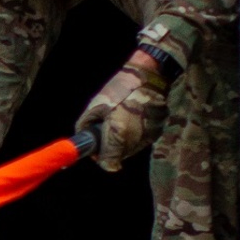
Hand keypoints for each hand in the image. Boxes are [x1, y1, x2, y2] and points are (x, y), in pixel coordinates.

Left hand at [79, 51, 170, 172]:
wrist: (149, 78)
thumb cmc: (119, 90)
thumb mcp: (96, 105)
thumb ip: (86, 125)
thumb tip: (82, 138)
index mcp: (118, 133)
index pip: (107, 162)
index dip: (99, 156)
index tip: (96, 149)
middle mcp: (134, 140)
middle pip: (119, 157)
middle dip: (110, 149)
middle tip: (106, 132)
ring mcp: (147, 137)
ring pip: (130, 150)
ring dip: (122, 143)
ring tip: (119, 123)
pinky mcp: (157, 132)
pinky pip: (140, 142)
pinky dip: (134, 136)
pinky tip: (131, 122)